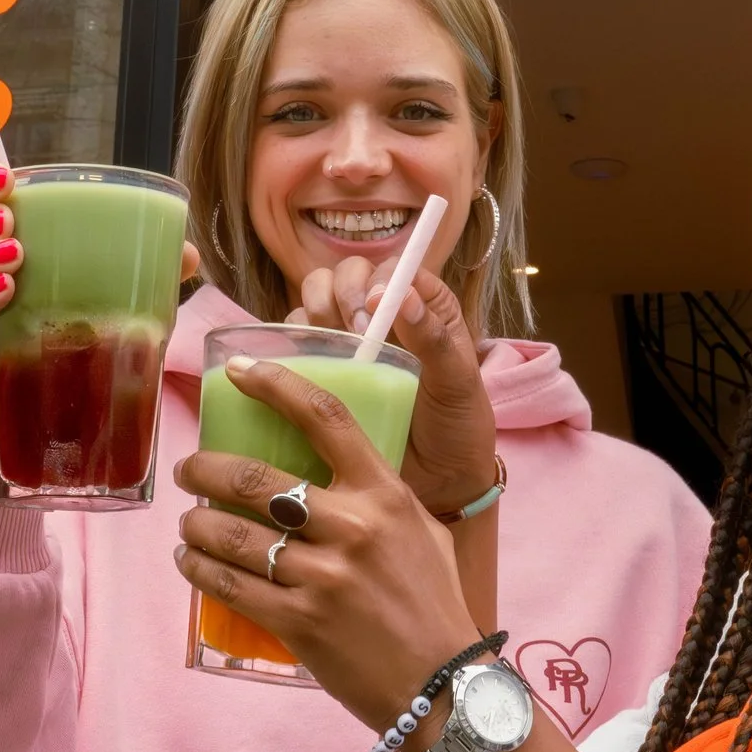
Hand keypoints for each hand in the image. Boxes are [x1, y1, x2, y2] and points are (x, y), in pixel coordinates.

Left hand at [175, 362, 480, 729]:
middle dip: (204, 468)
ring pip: (231, 535)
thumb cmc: (434, 604)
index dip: (275, 384)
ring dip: (195, 524)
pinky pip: (230, 586)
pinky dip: (199, 570)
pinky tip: (190, 562)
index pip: (325, 416)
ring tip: (188, 522)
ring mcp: (323, 578)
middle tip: (189, 469)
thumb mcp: (423, 531)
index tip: (237, 370)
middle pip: (254, 478)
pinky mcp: (299, 623)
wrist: (444, 686)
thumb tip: (333, 465)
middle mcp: (352, 528)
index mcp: (385, 494)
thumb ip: (379, 496)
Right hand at [294, 260, 498, 520]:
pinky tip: (304, 365)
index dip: (375, 279)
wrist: (441, 483)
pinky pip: (296, 342)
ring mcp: (348, 342)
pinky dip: (293, 343)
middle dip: (340, 293)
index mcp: (422, 307)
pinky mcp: (322, 370)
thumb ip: (434, 339)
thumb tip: (401, 296)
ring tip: (332, 349)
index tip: (374, 308)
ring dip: (314, 312)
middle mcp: (382, 317)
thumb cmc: (458, 427)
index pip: (390, 268)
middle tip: (353, 331)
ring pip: (314, 300)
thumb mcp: (458, 383)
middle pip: (344, 276)